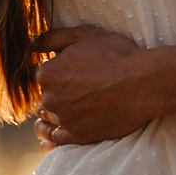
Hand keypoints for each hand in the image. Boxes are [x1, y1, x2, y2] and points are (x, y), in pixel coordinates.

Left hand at [32, 25, 164, 143]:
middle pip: (45, 97)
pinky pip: (56, 140)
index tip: (74, 72)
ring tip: (67, 111)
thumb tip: (32, 45)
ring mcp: (63, 120)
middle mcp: (50, 98)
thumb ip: (53, 38)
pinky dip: (54, 137)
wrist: (143, 84)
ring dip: (53, 115)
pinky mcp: (76, 137)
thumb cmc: (116, 55)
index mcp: (47, 73)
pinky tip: (57, 134)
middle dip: (57, 93)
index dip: (58, 71)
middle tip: (78, 90)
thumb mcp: (84, 34)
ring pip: (47, 119)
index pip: (43, 74)